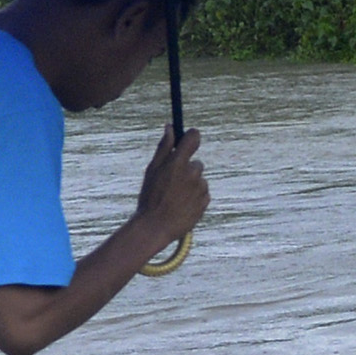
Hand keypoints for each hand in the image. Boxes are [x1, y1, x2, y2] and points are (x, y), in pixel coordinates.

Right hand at [135, 127, 208, 245]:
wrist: (156, 227)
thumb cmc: (150, 197)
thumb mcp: (152, 170)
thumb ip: (164, 147)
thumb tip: (170, 127)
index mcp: (178, 162)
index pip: (193, 137)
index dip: (191, 136)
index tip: (187, 139)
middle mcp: (193, 173)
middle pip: (196, 163)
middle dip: (186, 169)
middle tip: (172, 182)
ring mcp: (200, 188)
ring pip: (199, 180)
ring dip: (190, 185)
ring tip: (175, 197)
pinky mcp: (205, 201)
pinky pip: (202, 193)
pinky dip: (195, 197)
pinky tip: (182, 205)